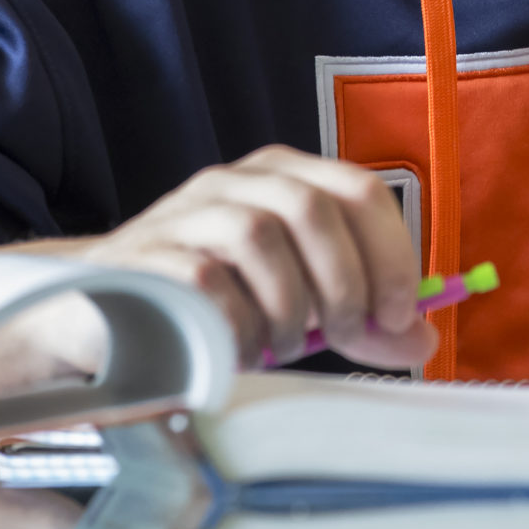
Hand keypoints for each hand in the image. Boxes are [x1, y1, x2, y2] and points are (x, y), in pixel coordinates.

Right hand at [78, 145, 435, 372]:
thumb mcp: (298, 303)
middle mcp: (235, 182)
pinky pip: (206, 280)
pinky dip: (237, 324)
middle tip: (344, 335)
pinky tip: (238, 351)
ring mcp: (184, 213)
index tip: (398, 313)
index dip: (392, 253)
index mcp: (283, 177)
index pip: (358, 189)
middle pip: (312, 208)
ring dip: (287, 308)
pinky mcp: (144, 256)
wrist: (106, 314)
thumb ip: (358, 313)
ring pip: (259, 237)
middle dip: (344, 282)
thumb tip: (423, 334)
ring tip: (283, 347)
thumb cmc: (218, 306)